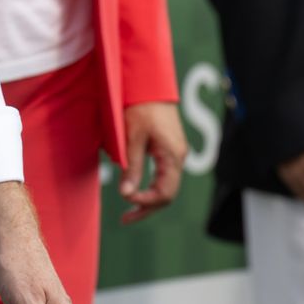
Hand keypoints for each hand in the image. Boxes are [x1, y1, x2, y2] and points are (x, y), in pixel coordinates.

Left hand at [118, 102, 187, 224]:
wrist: (149, 85)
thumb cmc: (141, 107)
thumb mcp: (132, 137)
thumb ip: (131, 166)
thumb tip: (126, 195)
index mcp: (172, 156)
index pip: (164, 193)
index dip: (145, 202)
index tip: (125, 200)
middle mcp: (178, 158)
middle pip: (167, 194)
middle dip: (146, 208)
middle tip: (125, 219)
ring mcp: (175, 154)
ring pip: (166, 186)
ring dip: (148, 200)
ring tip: (129, 210)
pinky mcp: (169, 150)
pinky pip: (164, 176)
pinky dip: (151, 187)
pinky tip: (137, 190)